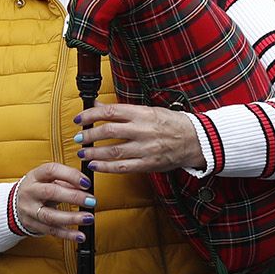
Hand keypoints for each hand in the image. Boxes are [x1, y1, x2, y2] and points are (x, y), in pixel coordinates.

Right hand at [12, 161, 93, 240]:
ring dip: (72, 218)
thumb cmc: (38, 188)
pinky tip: (80, 235)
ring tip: (88, 218)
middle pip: (51, 193)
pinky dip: (67, 234)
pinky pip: (51, 231)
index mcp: (35, 176)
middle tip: (91, 201)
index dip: (70, 176)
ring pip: (50, 216)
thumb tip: (86, 186)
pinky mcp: (32, 225)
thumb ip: (65, 180)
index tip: (87, 183)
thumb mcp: (47, 179)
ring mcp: (29, 210)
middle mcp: (30, 192)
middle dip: (73, 197)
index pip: (52, 170)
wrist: (15, 204)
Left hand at [75, 103, 203, 174]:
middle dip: (89, 135)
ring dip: (94, 153)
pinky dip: (106, 167)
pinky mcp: (148, 164)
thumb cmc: (172, 123)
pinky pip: (122, 167)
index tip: (80, 119)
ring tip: (82, 152)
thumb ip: (122, 110)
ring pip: (112, 151)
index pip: (110, 112)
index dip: (91, 115)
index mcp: (142, 113)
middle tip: (78, 138)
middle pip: (108, 132)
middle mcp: (142, 130)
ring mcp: (145, 149)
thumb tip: (98, 105)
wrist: (196, 140)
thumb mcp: (147, 110)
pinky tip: (95, 166)